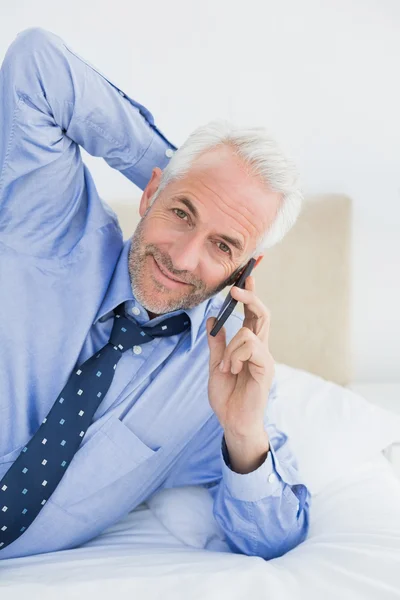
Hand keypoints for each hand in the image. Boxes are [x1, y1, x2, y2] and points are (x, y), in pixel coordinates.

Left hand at [206, 275, 274, 438]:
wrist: (233, 422)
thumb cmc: (227, 397)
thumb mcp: (215, 365)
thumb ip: (216, 344)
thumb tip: (211, 320)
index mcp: (249, 346)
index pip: (252, 315)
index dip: (249, 296)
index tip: (245, 277)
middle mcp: (260, 349)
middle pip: (261, 314)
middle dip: (250, 298)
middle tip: (234, 290)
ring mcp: (264, 358)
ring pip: (250, 331)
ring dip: (230, 347)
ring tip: (225, 368)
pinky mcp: (265, 367)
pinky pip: (250, 346)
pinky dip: (234, 356)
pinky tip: (231, 370)